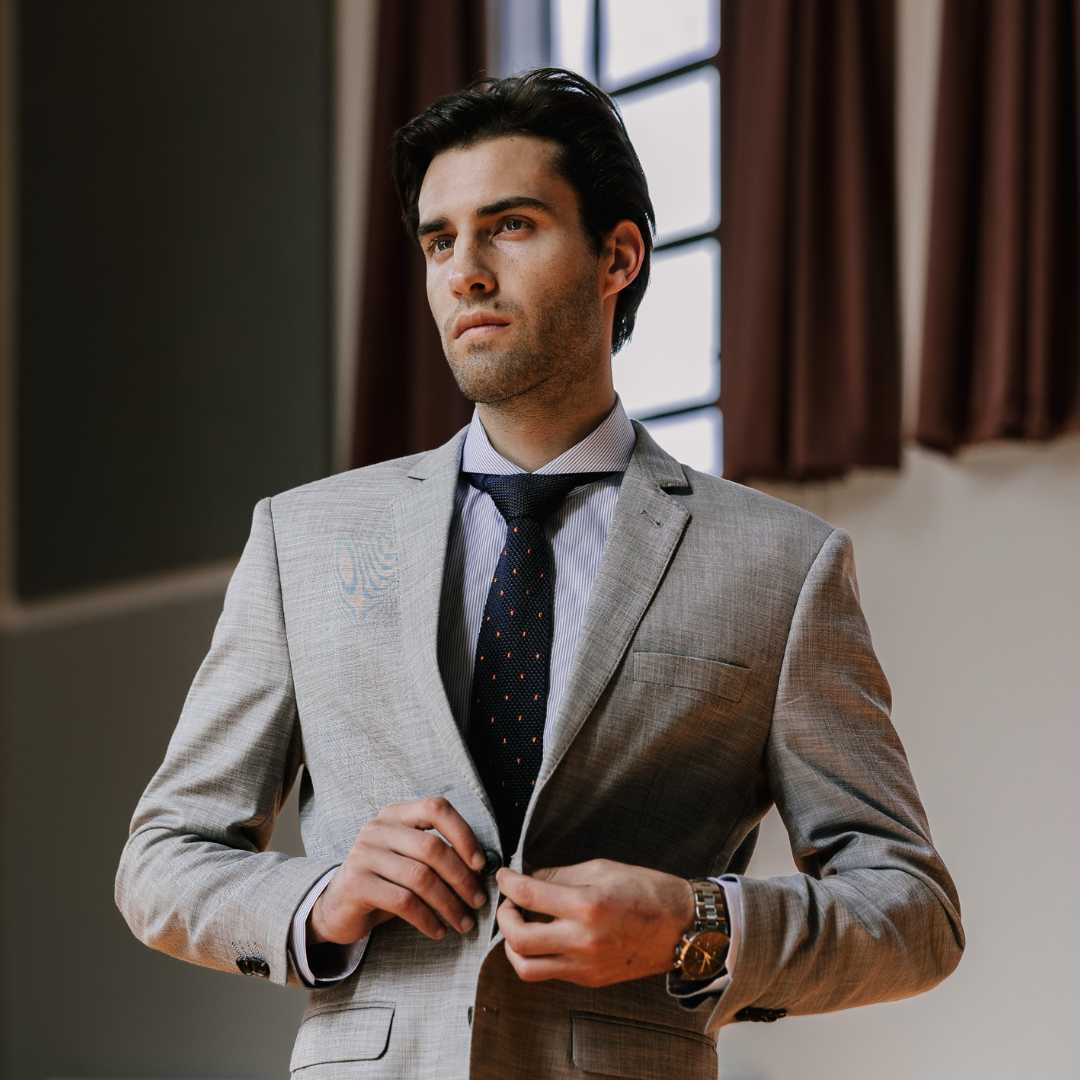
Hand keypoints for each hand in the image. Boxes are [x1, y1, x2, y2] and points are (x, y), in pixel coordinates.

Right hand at [309, 797, 488, 945]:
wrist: (337, 908)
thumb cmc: (385, 882)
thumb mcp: (410, 860)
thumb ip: (438, 856)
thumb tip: (484, 869)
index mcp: (395, 814)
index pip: (436, 808)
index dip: (463, 834)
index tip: (480, 865)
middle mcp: (378, 828)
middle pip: (432, 847)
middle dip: (461, 878)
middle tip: (478, 902)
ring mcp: (363, 854)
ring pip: (420, 877)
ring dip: (448, 904)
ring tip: (463, 923)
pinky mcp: (356, 884)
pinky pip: (403, 902)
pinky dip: (427, 919)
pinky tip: (437, 931)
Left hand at [495, 859, 694, 987]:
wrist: (682, 927)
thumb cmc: (647, 891)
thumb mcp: (601, 869)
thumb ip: (560, 876)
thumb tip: (530, 878)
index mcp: (586, 905)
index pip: (529, 895)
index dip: (509, 883)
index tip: (505, 876)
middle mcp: (582, 940)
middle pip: (518, 939)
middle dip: (504, 918)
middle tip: (509, 903)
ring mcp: (585, 965)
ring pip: (527, 967)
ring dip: (514, 946)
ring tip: (520, 926)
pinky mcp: (590, 980)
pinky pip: (551, 973)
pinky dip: (538, 956)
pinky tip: (544, 937)